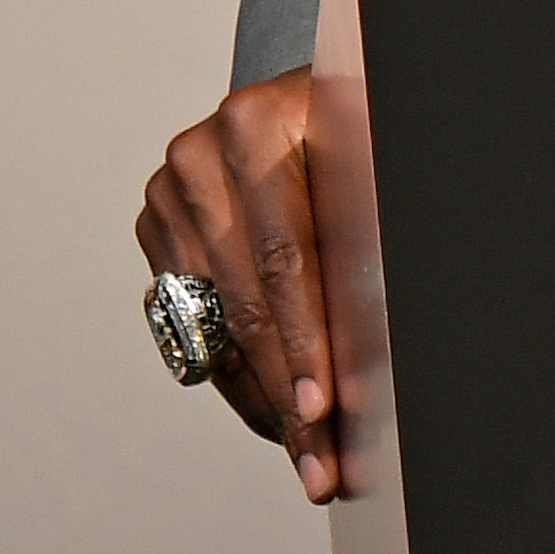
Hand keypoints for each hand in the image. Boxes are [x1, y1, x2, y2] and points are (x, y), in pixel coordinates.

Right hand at [137, 71, 339, 503]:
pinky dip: (240, 372)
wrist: (321, 96)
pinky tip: (275, 409)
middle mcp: (204, 151)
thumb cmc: (366, 130)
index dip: (307, 339)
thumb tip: (394, 329)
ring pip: (217, 322)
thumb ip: (376, 224)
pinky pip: (198, 321)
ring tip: (304, 450)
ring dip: (264, 396)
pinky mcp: (161, 223)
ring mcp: (174, 187)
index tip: (324, 406)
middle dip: (287, 388)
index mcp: (261, 121)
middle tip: (317, 458)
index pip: (285, 255)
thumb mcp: (381, 156)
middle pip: (247, 298)